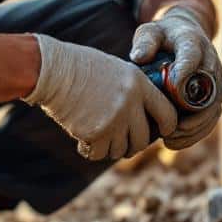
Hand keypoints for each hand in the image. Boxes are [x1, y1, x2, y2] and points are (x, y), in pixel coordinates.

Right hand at [23, 34, 176, 160]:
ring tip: (100, 135)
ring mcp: (113, 120)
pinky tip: (84, 140)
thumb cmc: (81, 67)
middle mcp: (130, 104)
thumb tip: (147, 116)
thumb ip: (134, 91)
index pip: (168, 115)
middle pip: (143, 140)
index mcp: (139, 84)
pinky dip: (92, 151)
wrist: (53, 70)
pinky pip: (100, 154)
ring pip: (121, 150)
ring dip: (112, 148)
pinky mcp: (94, 133)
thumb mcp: (117, 70)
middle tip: (122, 140)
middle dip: (134, 144)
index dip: (166, 127)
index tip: (159, 131)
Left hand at [129, 8, 221, 149]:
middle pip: (209, 91)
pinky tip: (174, 142)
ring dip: (194, 128)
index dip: (185, 71)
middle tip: (171, 127)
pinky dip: (195, 134)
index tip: (172, 87)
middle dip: (193, 112)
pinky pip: (210, 119)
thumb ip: (145, 41)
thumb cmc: (162, 36)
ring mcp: (213, 82)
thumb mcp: (150, 32)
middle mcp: (210, 63)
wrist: (183, 36)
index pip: (193, 56)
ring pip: (213, 109)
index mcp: (193, 43)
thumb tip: (138, 57)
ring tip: (170, 139)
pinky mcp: (212, 97)